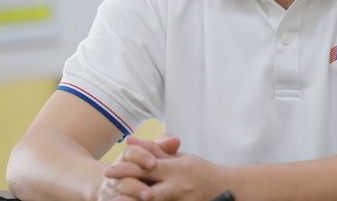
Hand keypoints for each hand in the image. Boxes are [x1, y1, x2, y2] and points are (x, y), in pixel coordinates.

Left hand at [107, 135, 228, 200]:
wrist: (229, 190)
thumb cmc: (202, 172)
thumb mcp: (181, 158)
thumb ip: (156, 151)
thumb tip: (131, 142)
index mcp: (177, 167)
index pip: (147, 166)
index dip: (127, 168)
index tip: (109, 169)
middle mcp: (178, 184)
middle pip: (146, 185)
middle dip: (124, 186)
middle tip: (106, 185)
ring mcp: (181, 200)